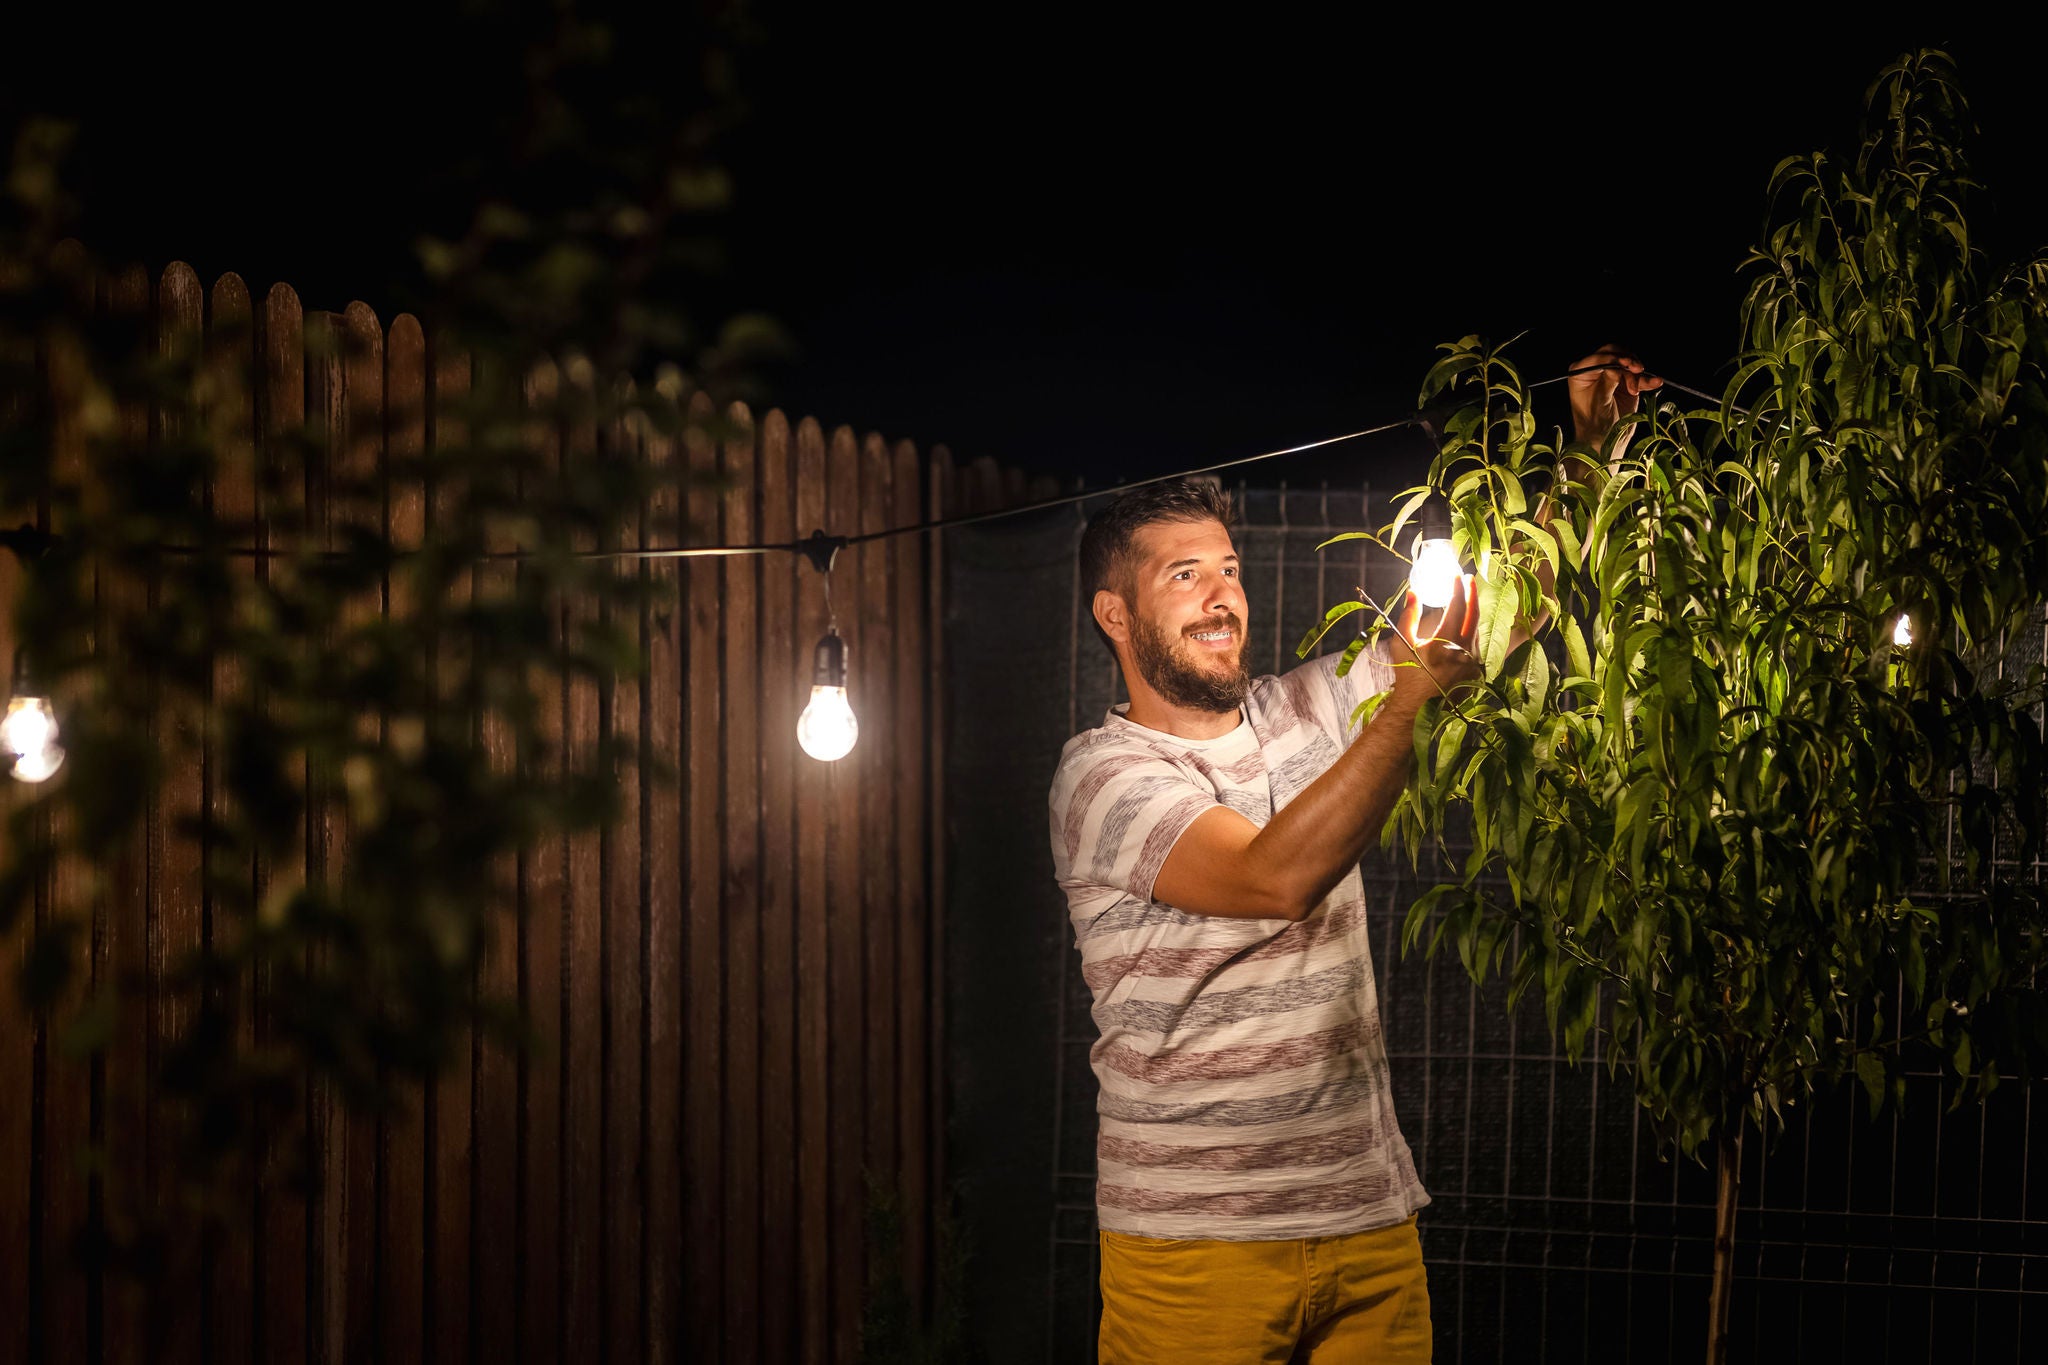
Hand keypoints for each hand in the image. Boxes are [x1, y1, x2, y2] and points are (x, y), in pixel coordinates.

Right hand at [1390, 574, 1480, 700]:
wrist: (1419, 706)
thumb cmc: (1408, 673)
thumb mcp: (1403, 642)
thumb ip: (1409, 615)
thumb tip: (1412, 593)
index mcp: (1445, 640)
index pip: (1457, 606)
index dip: (1459, 588)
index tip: (1458, 575)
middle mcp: (1464, 649)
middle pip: (1474, 614)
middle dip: (1473, 593)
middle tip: (1470, 579)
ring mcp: (1473, 661)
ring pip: (1477, 629)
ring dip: (1473, 612)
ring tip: (1468, 600)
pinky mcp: (1477, 671)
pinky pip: (1476, 645)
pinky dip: (1471, 632)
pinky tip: (1465, 626)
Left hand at [1569, 345, 1662, 462]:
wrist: (1605, 443)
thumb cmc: (1594, 426)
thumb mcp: (1599, 403)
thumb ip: (1607, 382)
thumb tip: (1617, 366)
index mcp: (1580, 373)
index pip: (1598, 357)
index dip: (1613, 358)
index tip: (1626, 364)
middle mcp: (1594, 371)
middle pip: (1614, 353)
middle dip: (1627, 361)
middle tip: (1638, 370)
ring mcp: (1611, 375)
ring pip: (1629, 363)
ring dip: (1636, 374)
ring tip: (1636, 391)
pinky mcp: (1626, 383)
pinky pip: (1638, 376)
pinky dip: (1646, 380)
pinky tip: (1655, 383)